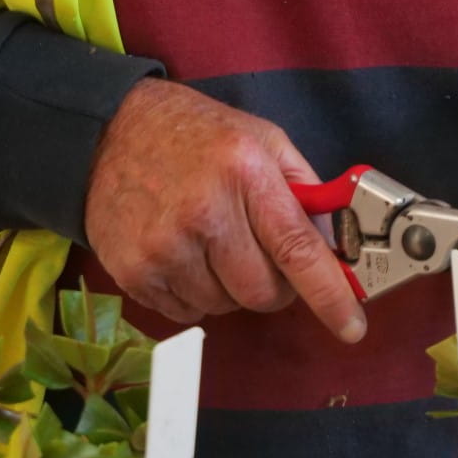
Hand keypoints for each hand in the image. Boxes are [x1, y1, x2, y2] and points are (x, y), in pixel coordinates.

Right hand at [84, 79, 365, 342]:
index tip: (351, 326)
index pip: (297, 250)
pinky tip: (182, 253)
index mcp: (244, 173)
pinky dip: (194, 293)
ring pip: (224, 306)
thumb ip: (303, 188)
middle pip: (262, 293)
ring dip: (228, 288)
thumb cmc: (193, 135)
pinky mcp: (134, 271)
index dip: (329, 295)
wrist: (106, 132)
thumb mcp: (260, 139)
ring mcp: (164, 246)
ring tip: (209, 244)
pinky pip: (186, 312)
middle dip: (273, 287)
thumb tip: (339, 242)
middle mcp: (204, 212)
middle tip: (259, 257)